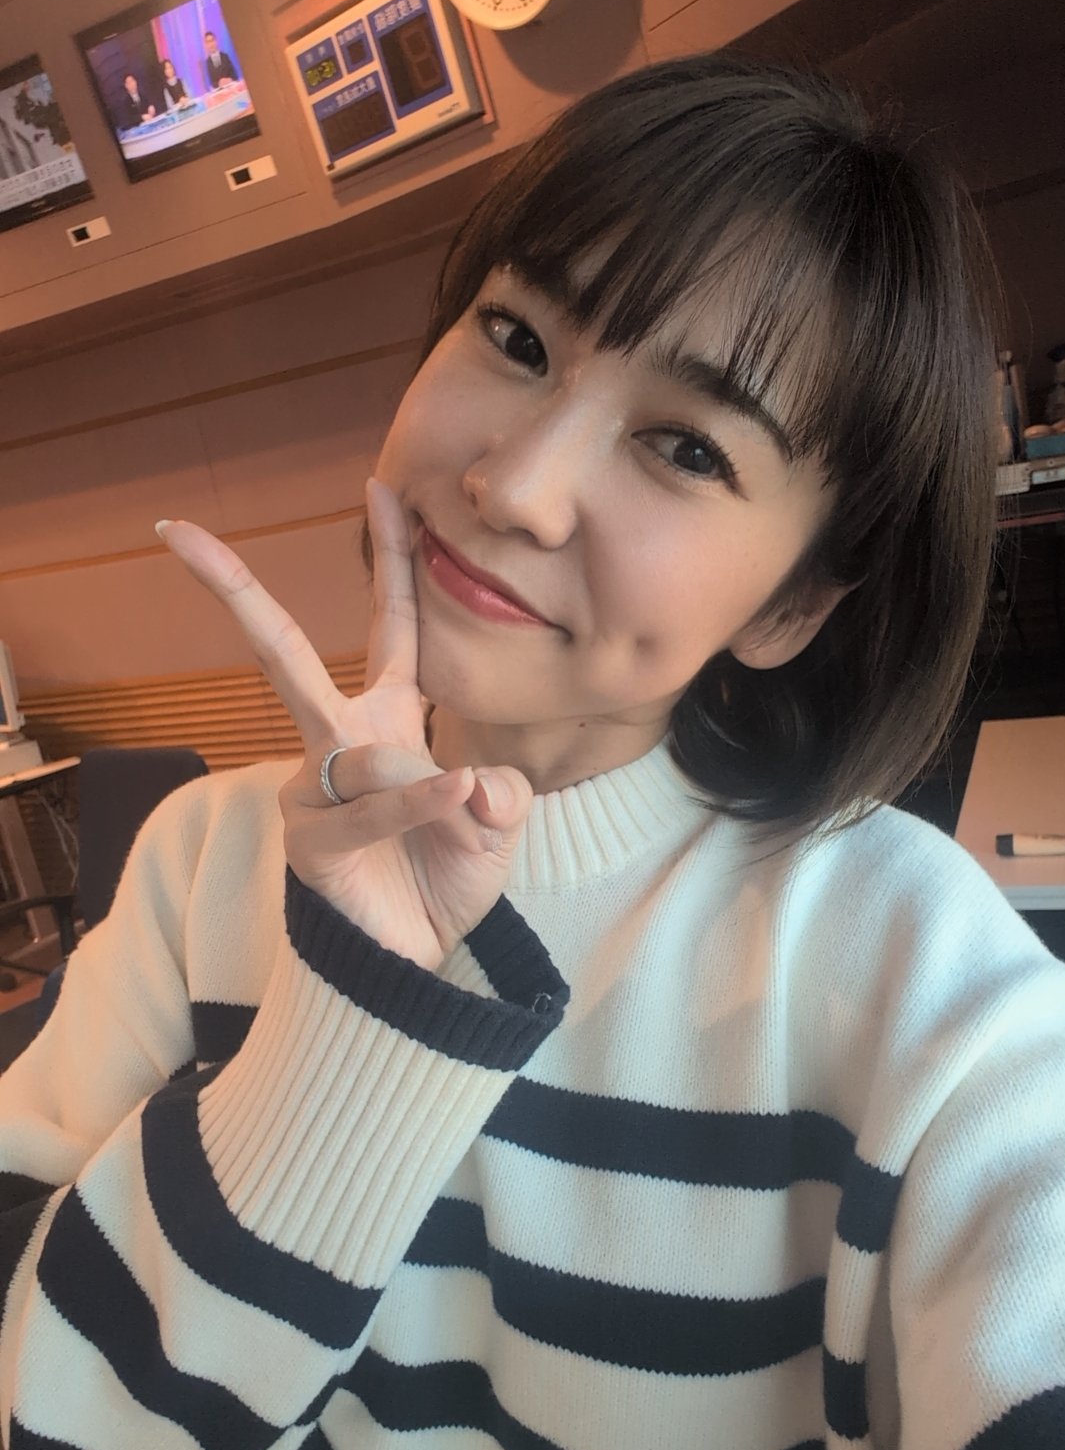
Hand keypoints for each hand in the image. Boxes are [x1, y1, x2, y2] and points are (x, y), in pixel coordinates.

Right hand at [155, 481, 533, 969]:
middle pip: (282, 652)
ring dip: (425, 785)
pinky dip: (419, 804)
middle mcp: (338, 743)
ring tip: (460, 816)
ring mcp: (312, 790)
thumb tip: (471, 780)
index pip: (390, 625)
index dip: (389, 560)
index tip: (381, 487)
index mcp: (389, 719)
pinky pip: (374, 806)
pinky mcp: (309, 840)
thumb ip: (499, 791)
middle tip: (180, 535)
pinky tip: (457, 800)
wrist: (416, 961)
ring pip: (368, 753)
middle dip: (233, 591)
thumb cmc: (445, 878)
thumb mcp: (495, 823)